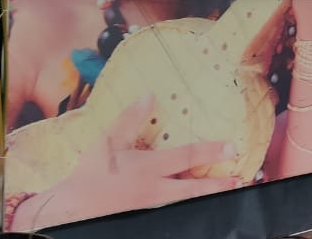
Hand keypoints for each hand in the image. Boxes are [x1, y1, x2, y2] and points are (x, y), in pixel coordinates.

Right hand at [9, 94, 243, 230]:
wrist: (71, 209)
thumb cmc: (90, 173)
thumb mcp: (108, 141)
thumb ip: (130, 118)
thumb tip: (149, 95)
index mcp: (150, 168)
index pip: (188, 156)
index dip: (212, 151)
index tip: (232, 148)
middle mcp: (155, 189)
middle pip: (195, 188)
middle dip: (219, 185)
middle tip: (240, 181)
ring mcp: (152, 206)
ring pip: (187, 202)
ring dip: (209, 197)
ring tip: (228, 193)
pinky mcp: (147, 216)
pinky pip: (173, 210)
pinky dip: (189, 207)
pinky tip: (199, 204)